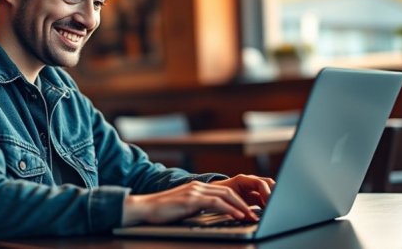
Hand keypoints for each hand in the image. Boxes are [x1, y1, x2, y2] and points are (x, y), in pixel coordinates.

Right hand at [121, 175, 274, 226]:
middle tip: (258, 213)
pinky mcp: (191, 199)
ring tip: (252, 216)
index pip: (225, 191)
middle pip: (230, 191)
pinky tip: (238, 215)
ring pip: (226, 195)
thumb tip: (215, 215)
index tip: (252, 210)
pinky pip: (216, 203)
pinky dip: (230, 209)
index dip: (241, 200)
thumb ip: (199, 207)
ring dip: (242, 207)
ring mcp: (195, 191)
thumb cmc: (162, 212)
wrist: (143, 208)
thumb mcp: (185, 208)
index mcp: (198, 188)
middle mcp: (198, 186)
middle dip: (246, 202)